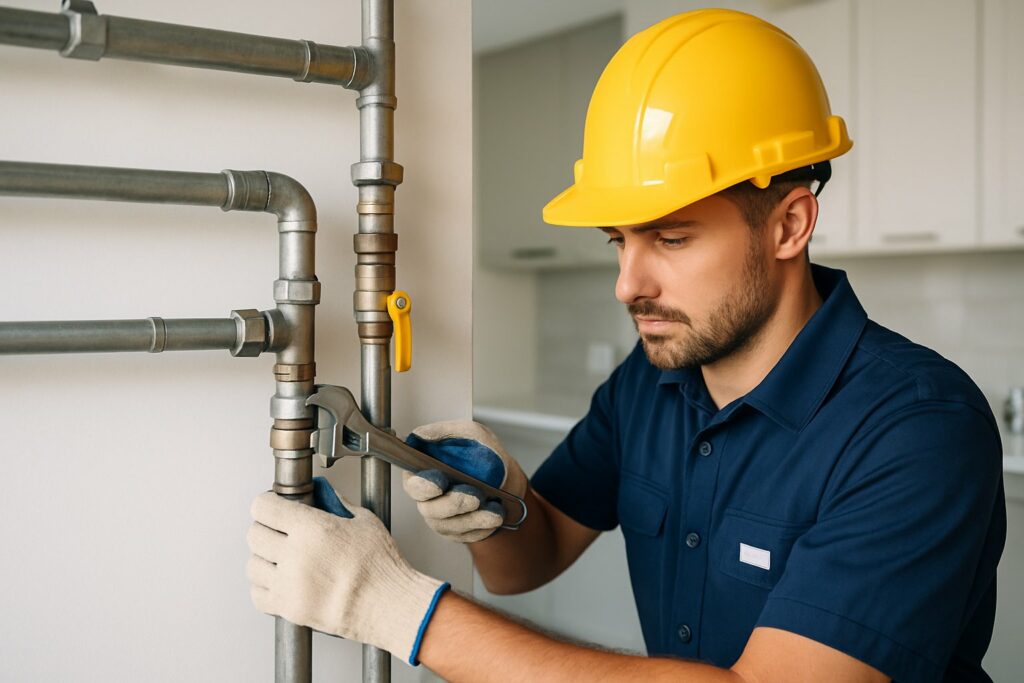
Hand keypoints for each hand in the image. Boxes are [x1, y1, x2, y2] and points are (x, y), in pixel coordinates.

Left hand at [247, 479, 448, 665]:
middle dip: (265, 528)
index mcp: (312, 528)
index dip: (266, 503)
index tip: (271, 505)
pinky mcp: (289, 609)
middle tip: (277, 529)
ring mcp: (289, 584)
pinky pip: (257, 594)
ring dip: (263, 558)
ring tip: (279, 556)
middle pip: (254, 534)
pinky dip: (264, 586)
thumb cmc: (381, 568)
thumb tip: (324, 494)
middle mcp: (295, 555)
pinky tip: (279, 580)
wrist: (388, 605)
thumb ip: (338, 504)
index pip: (263, 508)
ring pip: (252, 565)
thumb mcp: (364, 521)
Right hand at [403, 421, 527, 542]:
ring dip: (474, 517)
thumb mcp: (470, 434)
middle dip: (454, 503)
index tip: (440, 483)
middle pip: (431, 510)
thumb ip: (445, 432)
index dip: (423, 486)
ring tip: (494, 509)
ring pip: (451, 525)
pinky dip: (484, 526)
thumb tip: (421, 435)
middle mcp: (429, 500)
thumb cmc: (483, 454)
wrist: (506, 478)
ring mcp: (443, 519)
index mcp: (424, 474)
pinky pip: (468, 534)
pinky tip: (496, 516)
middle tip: (475, 496)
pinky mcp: (459, 533)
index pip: (413, 485)